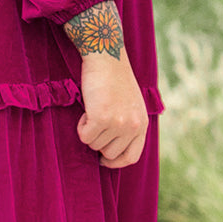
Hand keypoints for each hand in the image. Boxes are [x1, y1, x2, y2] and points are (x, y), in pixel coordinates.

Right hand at [77, 48, 148, 168]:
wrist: (107, 58)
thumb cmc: (116, 79)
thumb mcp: (132, 105)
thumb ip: (128, 125)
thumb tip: (111, 150)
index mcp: (142, 125)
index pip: (132, 157)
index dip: (115, 162)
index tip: (103, 160)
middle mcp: (132, 127)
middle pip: (109, 154)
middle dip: (98, 142)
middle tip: (95, 124)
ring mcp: (117, 124)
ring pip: (94, 145)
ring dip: (88, 131)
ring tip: (93, 110)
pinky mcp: (101, 118)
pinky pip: (84, 136)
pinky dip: (81, 126)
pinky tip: (86, 109)